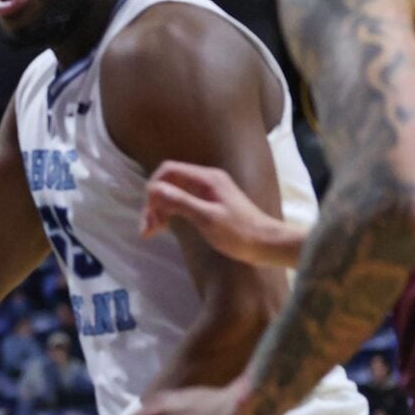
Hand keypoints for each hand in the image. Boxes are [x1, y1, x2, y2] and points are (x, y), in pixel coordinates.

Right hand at [142, 161, 300, 267]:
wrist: (267, 244)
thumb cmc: (239, 232)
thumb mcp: (207, 218)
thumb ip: (181, 201)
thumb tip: (153, 189)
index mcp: (206, 179)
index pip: (169, 170)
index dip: (154, 187)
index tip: (150, 212)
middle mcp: (206, 180)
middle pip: (169, 182)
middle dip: (154, 203)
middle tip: (147, 229)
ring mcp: (209, 191)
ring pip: (174, 193)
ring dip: (160, 210)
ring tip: (152, 231)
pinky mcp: (210, 203)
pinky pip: (183, 201)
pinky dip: (171, 212)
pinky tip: (166, 226)